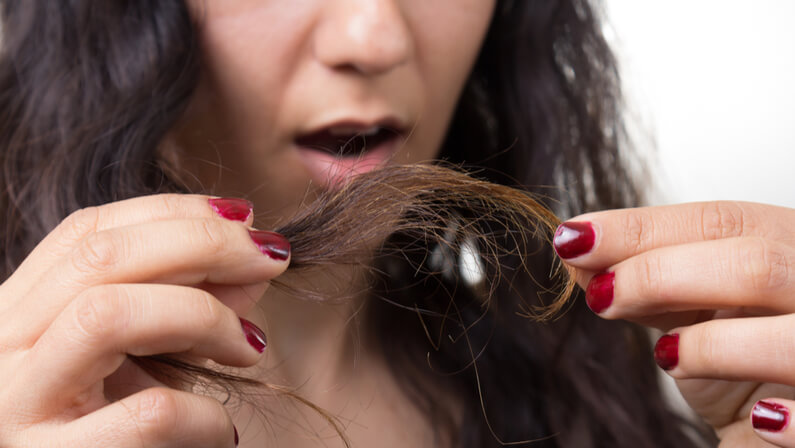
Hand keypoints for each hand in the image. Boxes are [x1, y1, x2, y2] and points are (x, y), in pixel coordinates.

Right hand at [0, 194, 288, 446]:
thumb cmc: (118, 433)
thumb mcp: (147, 358)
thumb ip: (191, 303)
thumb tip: (252, 261)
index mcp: (17, 316)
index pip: (86, 231)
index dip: (173, 211)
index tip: (245, 217)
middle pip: (99, 257)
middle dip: (203, 242)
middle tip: (273, 255)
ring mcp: (12, 412)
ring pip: (109, 315)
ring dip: (204, 317)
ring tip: (249, 345)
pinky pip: (147, 417)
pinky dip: (206, 415)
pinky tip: (221, 433)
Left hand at [554, 201, 794, 446]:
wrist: (790, 430)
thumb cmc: (748, 366)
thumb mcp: (694, 317)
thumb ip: (648, 284)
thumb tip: (575, 249)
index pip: (725, 221)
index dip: (642, 227)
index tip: (574, 238)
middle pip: (758, 264)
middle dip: (662, 275)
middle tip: (602, 295)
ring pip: (793, 338)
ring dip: (713, 345)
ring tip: (670, 359)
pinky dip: (786, 421)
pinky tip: (758, 420)